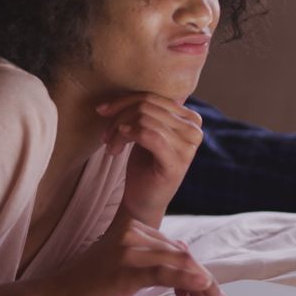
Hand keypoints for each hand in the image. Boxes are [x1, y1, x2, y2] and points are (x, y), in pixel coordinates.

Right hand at [43, 216, 225, 295]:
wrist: (63, 292)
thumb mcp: (126, 259)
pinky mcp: (126, 269)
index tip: (207, 286)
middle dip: (203, 278)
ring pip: (176, 263)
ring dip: (200, 284)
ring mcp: (128, 249)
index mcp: (132, 226)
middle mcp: (131, 232)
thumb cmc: (93, 278)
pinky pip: (164, 273)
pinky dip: (186, 280)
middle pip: (180, 254)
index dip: (195, 267)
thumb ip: (153, 252)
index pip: (175, 246)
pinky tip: (201, 285)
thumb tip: (185, 251)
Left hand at [96, 94, 202, 224]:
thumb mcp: (143, 131)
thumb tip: (114, 93)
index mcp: (190, 118)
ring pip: (144, 118)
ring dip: (118, 130)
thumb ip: (141, 110)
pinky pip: (148, 134)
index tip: (102, 111)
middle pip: (147, 105)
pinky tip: (117, 146)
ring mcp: (189, 146)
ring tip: (111, 146)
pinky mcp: (177, 161)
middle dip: (119, 116)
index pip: (153, 95)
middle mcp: (194, 129)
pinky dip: (127, 134)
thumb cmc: (142, 165)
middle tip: (105, 135)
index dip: (124, 100)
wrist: (143, 202)